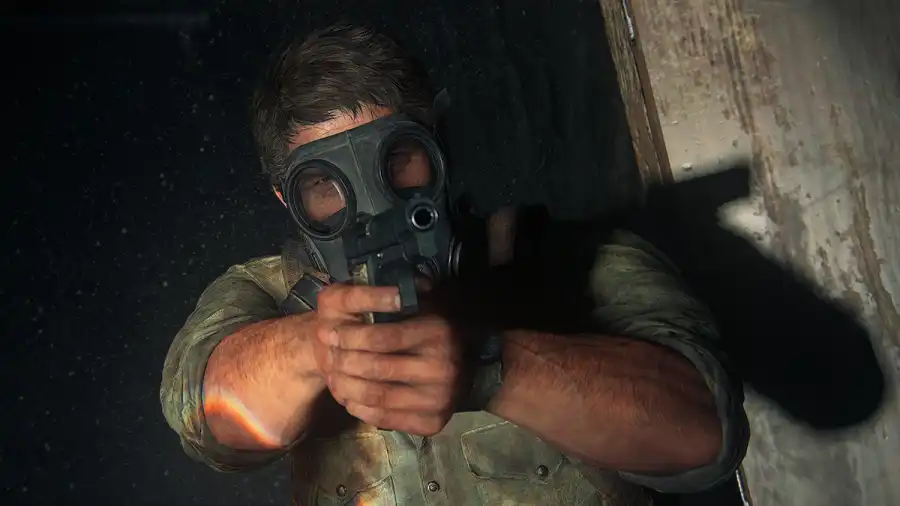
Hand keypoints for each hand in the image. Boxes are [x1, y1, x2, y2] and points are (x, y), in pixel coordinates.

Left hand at [312, 283, 467, 435]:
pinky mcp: (434, 422)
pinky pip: (385, 418)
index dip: (350, 335)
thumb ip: (392, 289)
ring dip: (346, 386)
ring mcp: (441, 397)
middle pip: (377, 368)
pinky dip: (360, 408)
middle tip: (328, 355)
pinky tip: (349, 396)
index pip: (383, 337)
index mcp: (439, 331)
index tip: (328, 332)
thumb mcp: (411, 298)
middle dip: (343, 361)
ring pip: (377, 396)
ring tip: (332, 375)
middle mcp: (445, 366)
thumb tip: (385, 292)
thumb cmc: (419, 325)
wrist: (448, 360)